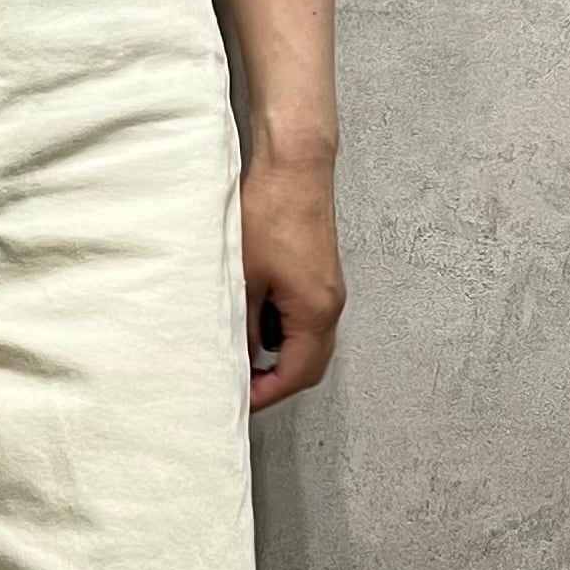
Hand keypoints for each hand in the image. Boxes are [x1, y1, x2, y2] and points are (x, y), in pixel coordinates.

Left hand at [240, 149, 344, 412]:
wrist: (295, 167)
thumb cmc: (271, 212)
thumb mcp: (245, 278)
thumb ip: (243, 325)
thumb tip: (239, 357)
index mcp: (315, 312)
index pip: (295, 374)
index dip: (267, 394)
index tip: (241, 402)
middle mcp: (330, 306)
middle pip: (309, 366)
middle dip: (277, 383)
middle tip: (243, 389)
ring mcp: (329, 291)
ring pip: (310, 345)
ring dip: (281, 359)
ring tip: (245, 362)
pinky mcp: (321, 277)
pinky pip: (307, 321)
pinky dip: (286, 336)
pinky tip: (256, 329)